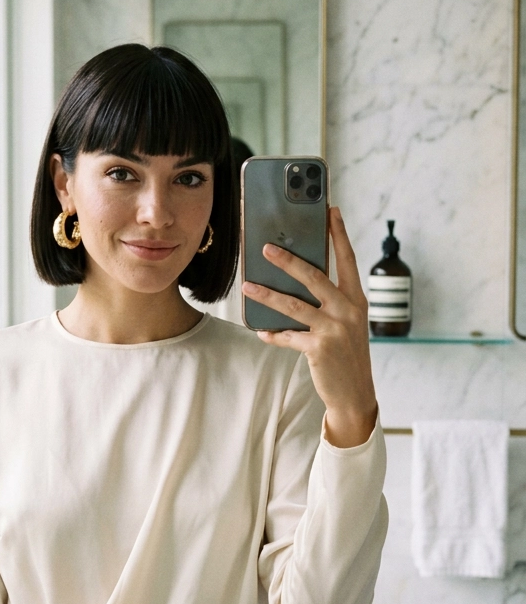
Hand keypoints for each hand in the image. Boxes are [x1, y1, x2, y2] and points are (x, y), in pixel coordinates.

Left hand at [241, 206, 377, 447]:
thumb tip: (296, 280)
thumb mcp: (346, 323)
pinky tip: (260, 330)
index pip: (347, 259)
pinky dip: (272, 333)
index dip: (338, 234)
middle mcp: (348, 310)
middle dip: (288, 260)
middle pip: (314, 276)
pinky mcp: (319, 347)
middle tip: (265, 248)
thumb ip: (328, 302)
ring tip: (247, 286)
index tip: (330, 210)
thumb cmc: (346, 353)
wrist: (355, 394)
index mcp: (356, 299)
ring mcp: (334, 329)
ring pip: (293, 305)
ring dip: (267, 294)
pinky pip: (287, 335)